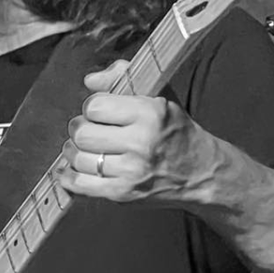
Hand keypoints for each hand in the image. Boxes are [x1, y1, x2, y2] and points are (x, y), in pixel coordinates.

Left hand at [59, 60, 219, 205]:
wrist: (203, 173)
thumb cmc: (177, 133)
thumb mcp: (159, 97)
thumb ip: (122, 78)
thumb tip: (89, 81)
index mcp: (150, 113)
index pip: (95, 106)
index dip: (93, 108)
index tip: (100, 113)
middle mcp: (141, 143)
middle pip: (83, 134)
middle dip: (80, 130)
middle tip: (89, 131)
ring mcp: (132, 171)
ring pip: (79, 159)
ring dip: (75, 153)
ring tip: (86, 150)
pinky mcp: (125, 194)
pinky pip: (81, 185)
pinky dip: (70, 177)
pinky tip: (72, 171)